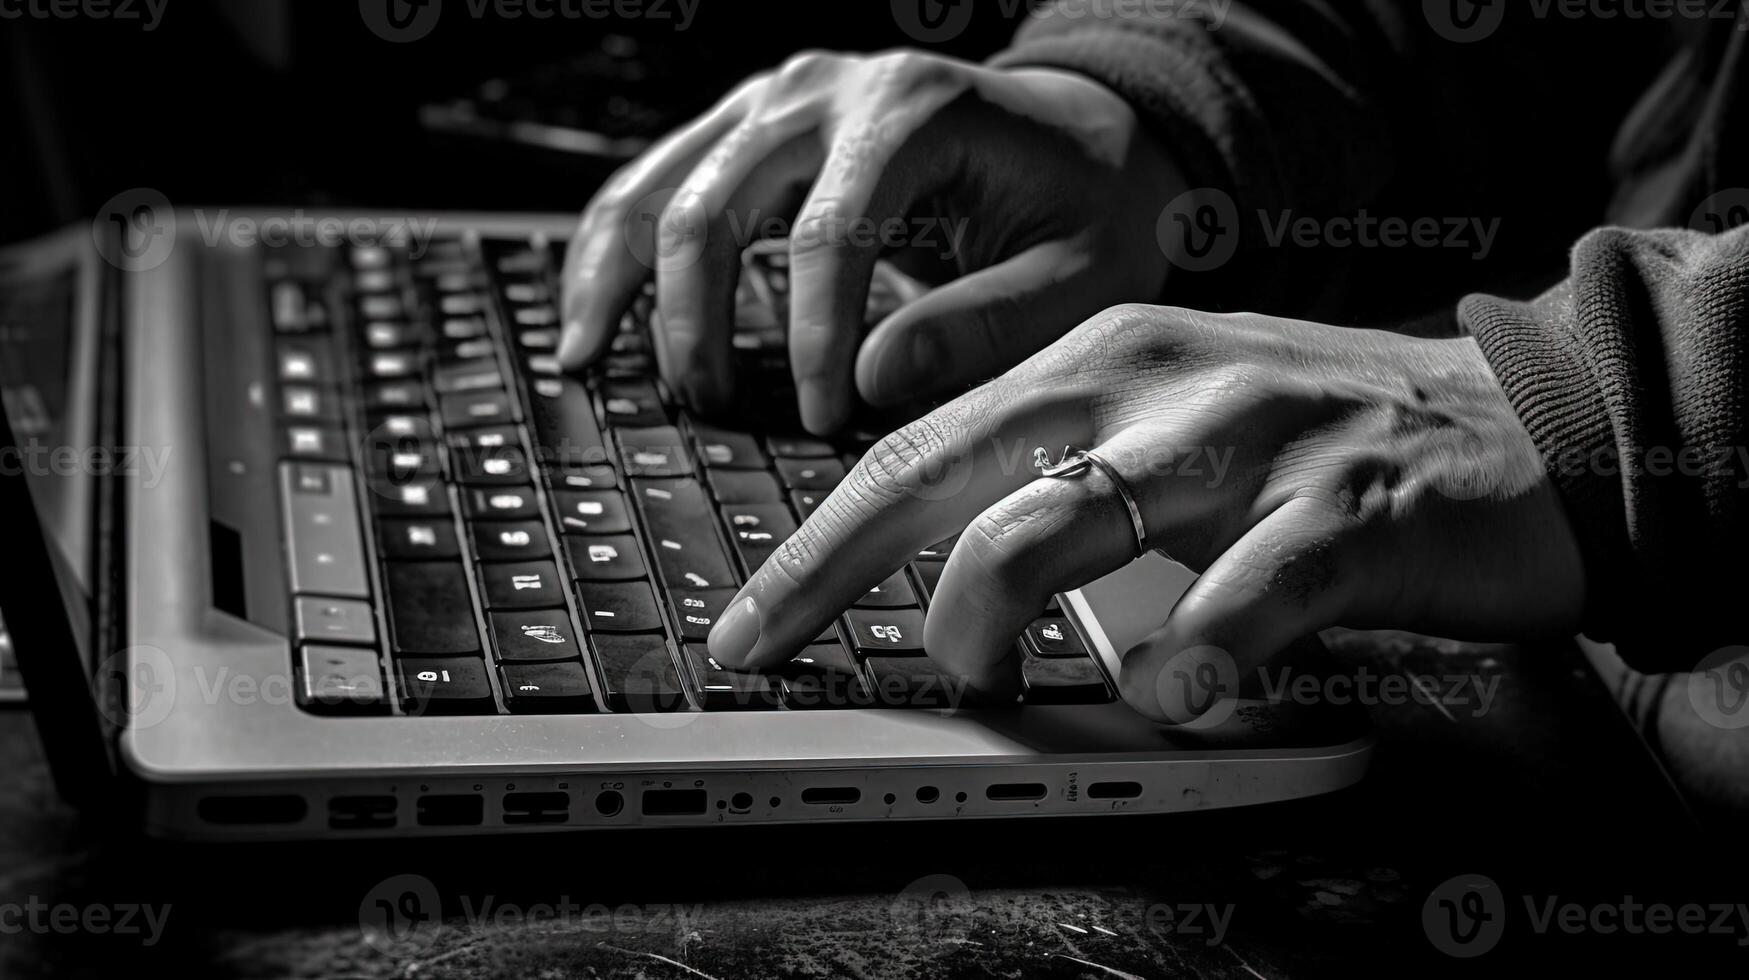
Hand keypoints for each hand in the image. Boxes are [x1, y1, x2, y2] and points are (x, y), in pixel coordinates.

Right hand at [559, 49, 1179, 433]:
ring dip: (617, 282)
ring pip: (659, 185)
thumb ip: (989, 325)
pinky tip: (590, 318)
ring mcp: (777, 97)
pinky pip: (654, 178)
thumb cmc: (1087, 205)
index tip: (820, 420)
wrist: (1081, 133)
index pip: (829, 234)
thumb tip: (870, 383)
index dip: (813, 339)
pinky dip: (609, 247)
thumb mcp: (1082, 275)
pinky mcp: (750, 123)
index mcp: (913, 109)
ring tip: (594, 367)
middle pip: (714, 206)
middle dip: (697, 322)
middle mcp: (828, 87)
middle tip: (711, 409)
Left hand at [707, 305, 1586, 721]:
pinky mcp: (1348, 512)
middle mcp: (1151, 384)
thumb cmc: (1309, 436)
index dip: (818, 540)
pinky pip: (1247, 592)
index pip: (916, 445)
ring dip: (989, 616)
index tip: (753, 618)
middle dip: (834, 570)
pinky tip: (1165, 687)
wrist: (1509, 419)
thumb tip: (923, 547)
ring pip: (1064, 522)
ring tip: (986, 681)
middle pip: (949, 472)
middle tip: (771, 649)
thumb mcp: (1158, 416)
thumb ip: (1049, 464)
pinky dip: (1190, 653)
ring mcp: (1248, 441)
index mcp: (1094, 362)